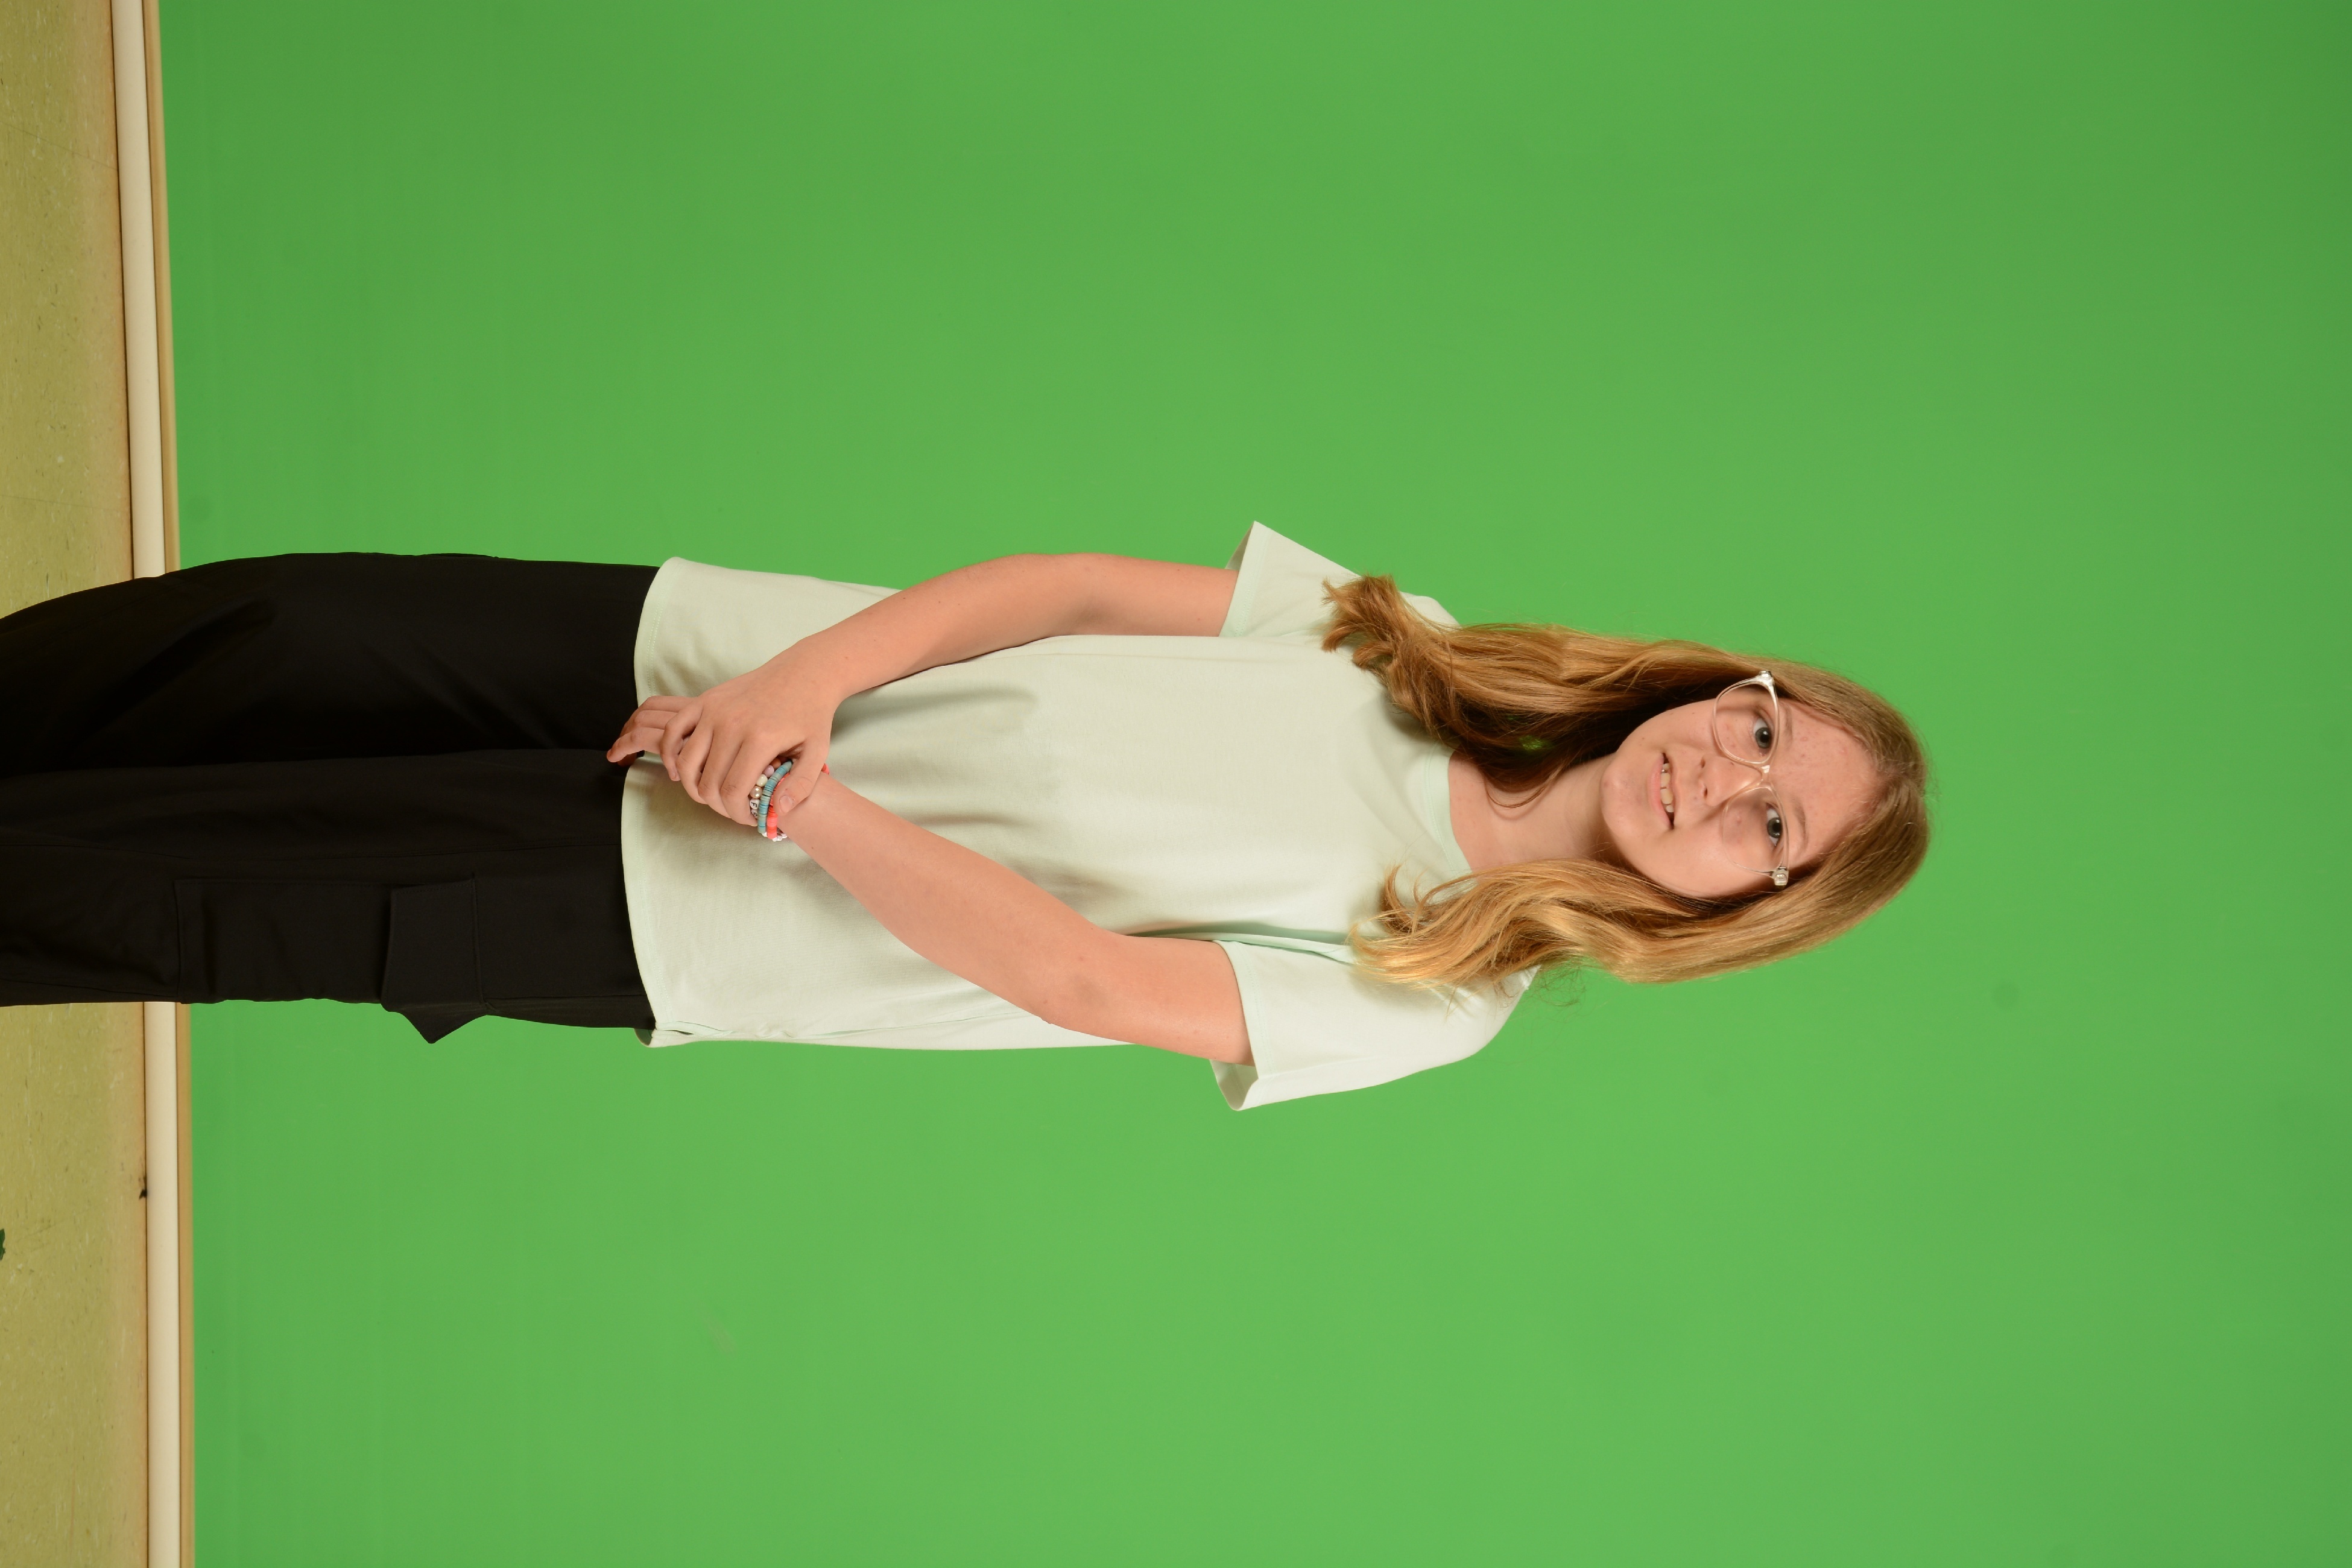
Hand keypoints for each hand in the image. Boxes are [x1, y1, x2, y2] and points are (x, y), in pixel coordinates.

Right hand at [604, 652, 839, 826]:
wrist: (803, 672)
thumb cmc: (811, 714)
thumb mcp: (817, 751)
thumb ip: (800, 785)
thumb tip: (779, 811)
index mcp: (760, 739)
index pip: (733, 791)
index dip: (737, 813)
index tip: (748, 818)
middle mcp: (732, 724)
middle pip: (708, 782)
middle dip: (719, 806)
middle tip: (733, 809)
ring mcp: (714, 711)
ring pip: (686, 762)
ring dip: (693, 787)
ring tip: (709, 796)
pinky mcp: (704, 700)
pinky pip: (673, 730)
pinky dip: (669, 754)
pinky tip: (678, 771)